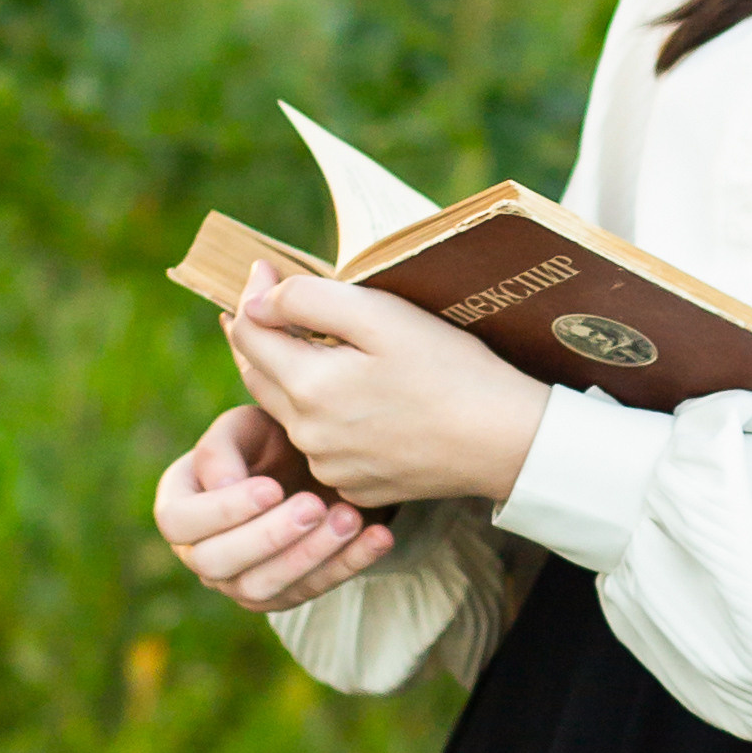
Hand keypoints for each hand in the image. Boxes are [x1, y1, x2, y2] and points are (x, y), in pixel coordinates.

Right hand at [154, 400, 396, 612]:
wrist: (311, 461)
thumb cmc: (267, 438)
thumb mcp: (245, 426)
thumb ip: (222, 447)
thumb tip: (221, 486)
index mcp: (179, 504)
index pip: (179, 521)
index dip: (222, 511)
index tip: (271, 488)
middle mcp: (199, 551)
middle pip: (216, 563)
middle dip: (268, 537)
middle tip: (313, 505)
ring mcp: (238, 581)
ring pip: (262, 588)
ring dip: (309, 556)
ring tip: (349, 519)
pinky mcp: (283, 593)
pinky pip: (311, 590)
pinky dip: (348, 565)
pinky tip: (377, 536)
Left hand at [225, 266, 548, 509]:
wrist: (505, 440)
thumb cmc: (449, 369)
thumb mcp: (380, 315)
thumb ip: (307, 300)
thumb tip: (256, 300)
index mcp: (307, 388)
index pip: (246, 335)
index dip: (250, 294)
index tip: (265, 266)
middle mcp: (307, 436)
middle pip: (259, 376)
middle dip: (262, 336)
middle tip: (272, 303)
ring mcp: (330, 467)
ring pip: (289, 413)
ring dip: (292, 378)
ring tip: (320, 348)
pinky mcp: (356, 486)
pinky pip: (323, 446)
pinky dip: (325, 417)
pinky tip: (356, 398)